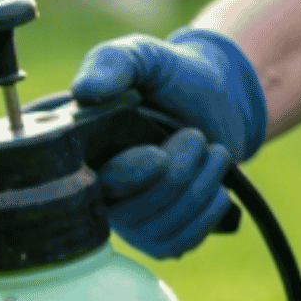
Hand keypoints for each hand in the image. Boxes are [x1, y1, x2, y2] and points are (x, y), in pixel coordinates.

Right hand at [72, 29, 266, 257]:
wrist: (218, 98)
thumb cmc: (170, 77)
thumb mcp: (140, 57)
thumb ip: (111, 63)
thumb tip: (84, 90)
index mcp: (81, 157)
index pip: (93, 188)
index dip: (130, 176)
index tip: (159, 155)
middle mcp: (98, 195)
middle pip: (134, 213)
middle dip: (180, 172)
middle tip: (194, 136)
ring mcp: (129, 221)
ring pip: (162, 228)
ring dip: (201, 185)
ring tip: (210, 153)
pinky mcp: (160, 237)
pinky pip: (181, 243)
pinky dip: (208, 211)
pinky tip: (215, 186)